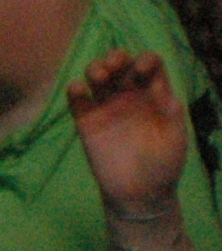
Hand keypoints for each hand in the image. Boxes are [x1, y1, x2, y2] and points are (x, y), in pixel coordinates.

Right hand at [68, 47, 191, 214]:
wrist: (139, 193)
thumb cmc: (164, 164)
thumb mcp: (176, 135)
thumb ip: (171, 111)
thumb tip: (164, 91)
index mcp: (154, 95)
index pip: (149, 65)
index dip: (144, 61)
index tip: (141, 71)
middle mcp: (130, 96)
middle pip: (120, 64)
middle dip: (116, 58)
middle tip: (114, 68)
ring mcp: (107, 108)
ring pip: (97, 77)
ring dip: (95, 68)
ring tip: (99, 77)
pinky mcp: (87, 123)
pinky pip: (77, 100)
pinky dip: (74, 90)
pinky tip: (78, 91)